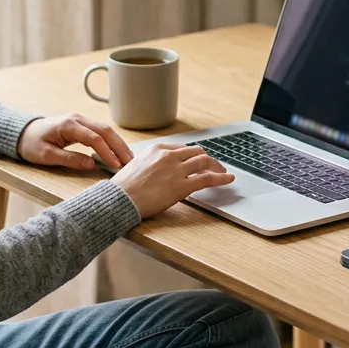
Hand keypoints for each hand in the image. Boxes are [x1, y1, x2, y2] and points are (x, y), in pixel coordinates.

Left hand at [17, 114, 134, 170]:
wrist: (22, 132)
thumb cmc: (31, 144)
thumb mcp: (46, 155)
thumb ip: (69, 159)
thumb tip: (91, 165)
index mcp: (68, 125)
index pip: (94, 138)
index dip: (107, 152)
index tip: (116, 165)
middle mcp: (76, 119)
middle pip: (104, 130)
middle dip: (119, 146)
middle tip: (130, 162)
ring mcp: (80, 119)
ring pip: (105, 129)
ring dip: (117, 143)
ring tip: (128, 159)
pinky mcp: (81, 124)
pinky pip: (100, 131)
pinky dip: (111, 141)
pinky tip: (118, 151)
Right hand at [112, 143, 233, 218]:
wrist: (120, 199)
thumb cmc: (124, 187)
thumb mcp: (136, 166)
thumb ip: (151, 164)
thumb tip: (159, 170)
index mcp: (157, 149)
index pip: (183, 148)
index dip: (193, 156)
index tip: (198, 161)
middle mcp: (169, 156)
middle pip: (197, 152)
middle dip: (208, 159)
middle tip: (213, 166)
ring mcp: (176, 170)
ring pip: (205, 162)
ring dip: (217, 166)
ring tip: (223, 172)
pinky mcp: (182, 186)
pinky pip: (208, 178)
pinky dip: (222, 177)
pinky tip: (229, 179)